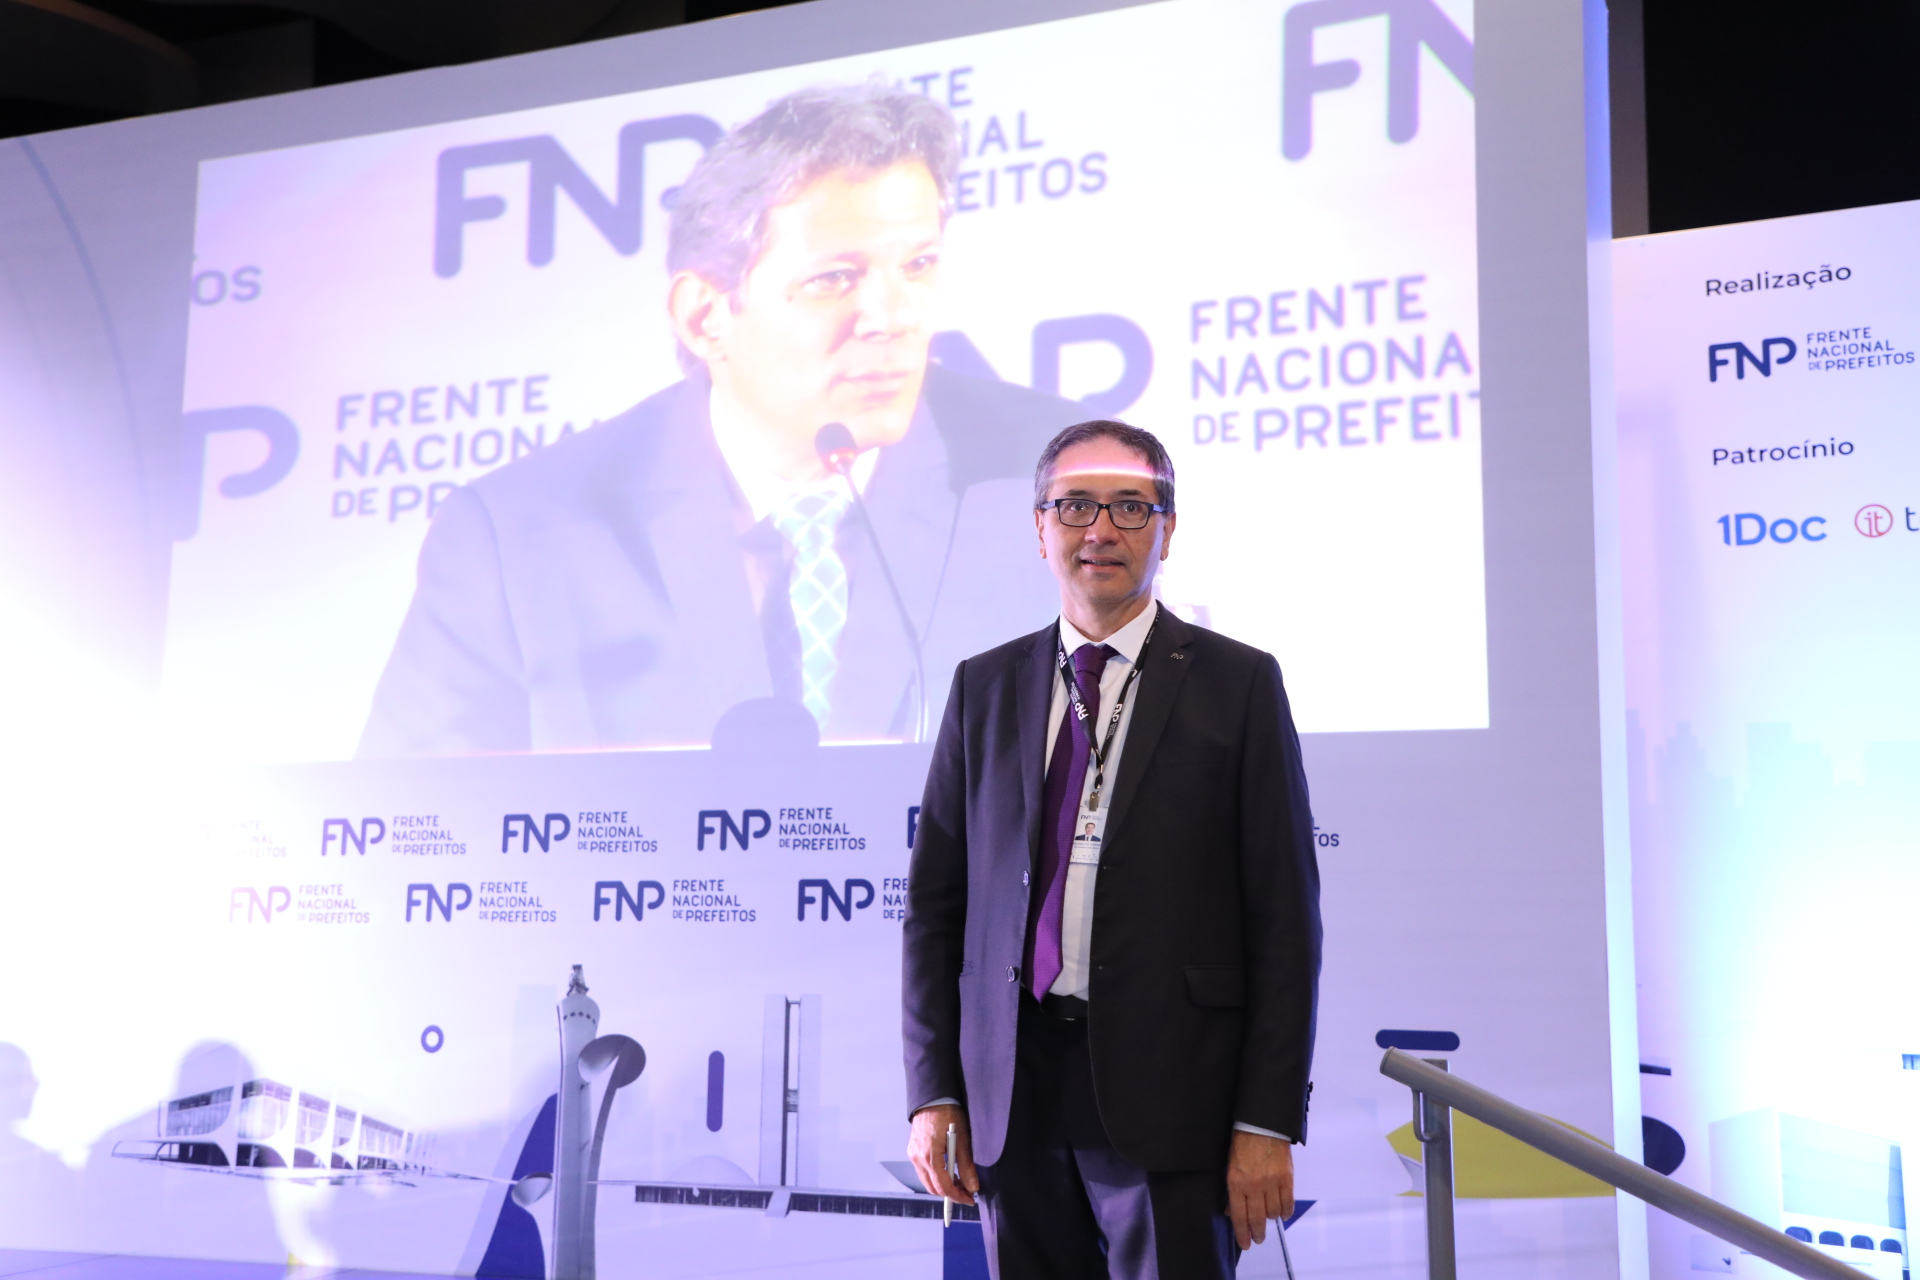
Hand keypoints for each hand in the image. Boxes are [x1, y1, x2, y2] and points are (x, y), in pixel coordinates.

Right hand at [907, 1105, 977, 1205]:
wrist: (933, 1097)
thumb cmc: (948, 1114)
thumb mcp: (962, 1140)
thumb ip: (967, 1166)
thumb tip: (972, 1187)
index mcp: (930, 1156)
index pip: (943, 1187)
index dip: (957, 1196)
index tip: (969, 1199)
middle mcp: (917, 1158)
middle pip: (933, 1188)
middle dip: (950, 1194)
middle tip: (967, 1192)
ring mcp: (913, 1154)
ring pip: (927, 1181)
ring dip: (943, 1186)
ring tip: (960, 1181)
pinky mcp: (913, 1150)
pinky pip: (923, 1171)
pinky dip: (935, 1176)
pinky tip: (948, 1171)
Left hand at [1226, 1129, 1294, 1249]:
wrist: (1262, 1124)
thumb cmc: (1242, 1144)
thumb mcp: (1230, 1166)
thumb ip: (1232, 1190)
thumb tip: (1231, 1211)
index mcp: (1236, 1182)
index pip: (1239, 1216)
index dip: (1242, 1234)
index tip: (1245, 1244)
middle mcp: (1254, 1186)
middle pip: (1256, 1219)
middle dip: (1257, 1233)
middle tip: (1258, 1239)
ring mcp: (1272, 1183)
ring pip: (1272, 1213)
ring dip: (1270, 1219)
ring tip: (1268, 1220)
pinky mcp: (1287, 1178)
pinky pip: (1287, 1203)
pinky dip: (1285, 1211)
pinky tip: (1282, 1214)